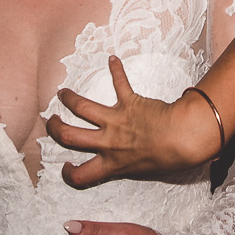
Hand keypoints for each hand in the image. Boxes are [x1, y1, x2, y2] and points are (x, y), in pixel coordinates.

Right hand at [48, 57, 223, 186]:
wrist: (182, 138)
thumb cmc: (171, 158)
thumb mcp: (146, 172)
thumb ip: (131, 167)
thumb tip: (130, 163)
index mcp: (113, 164)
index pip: (82, 175)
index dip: (69, 173)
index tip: (66, 166)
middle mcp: (109, 143)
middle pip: (69, 136)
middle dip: (55, 129)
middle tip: (51, 123)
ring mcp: (116, 120)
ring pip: (82, 107)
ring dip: (70, 98)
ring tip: (62, 93)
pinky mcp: (130, 102)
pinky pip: (120, 82)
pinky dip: (116, 70)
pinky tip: (113, 59)